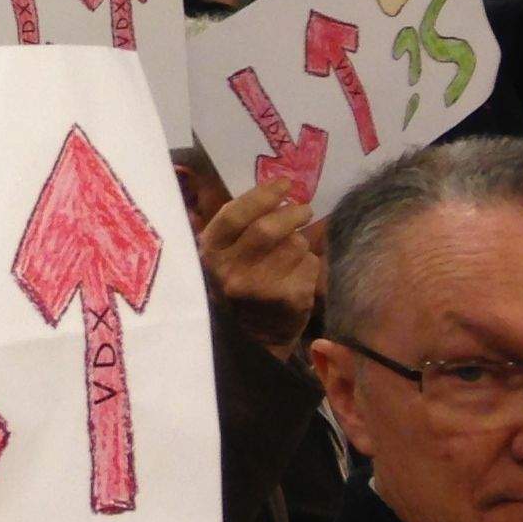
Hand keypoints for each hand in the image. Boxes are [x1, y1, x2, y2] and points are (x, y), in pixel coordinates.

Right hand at [197, 180, 322, 356]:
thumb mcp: (222, 254)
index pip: (235, 215)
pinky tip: (299, 273)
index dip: (263, 195)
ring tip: (293, 251)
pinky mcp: (290, 300)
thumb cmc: (237, 284)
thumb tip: (274, 188)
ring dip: (301, 242)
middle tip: (303, 209)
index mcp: (210, 254)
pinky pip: (311, 265)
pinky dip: (311, 263)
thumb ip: (237, 224)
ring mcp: (262, 288)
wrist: (252, 338)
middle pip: (269, 229)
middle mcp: (232, 271)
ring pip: (295, 245)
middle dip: (293, 212)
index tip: (284, 183)